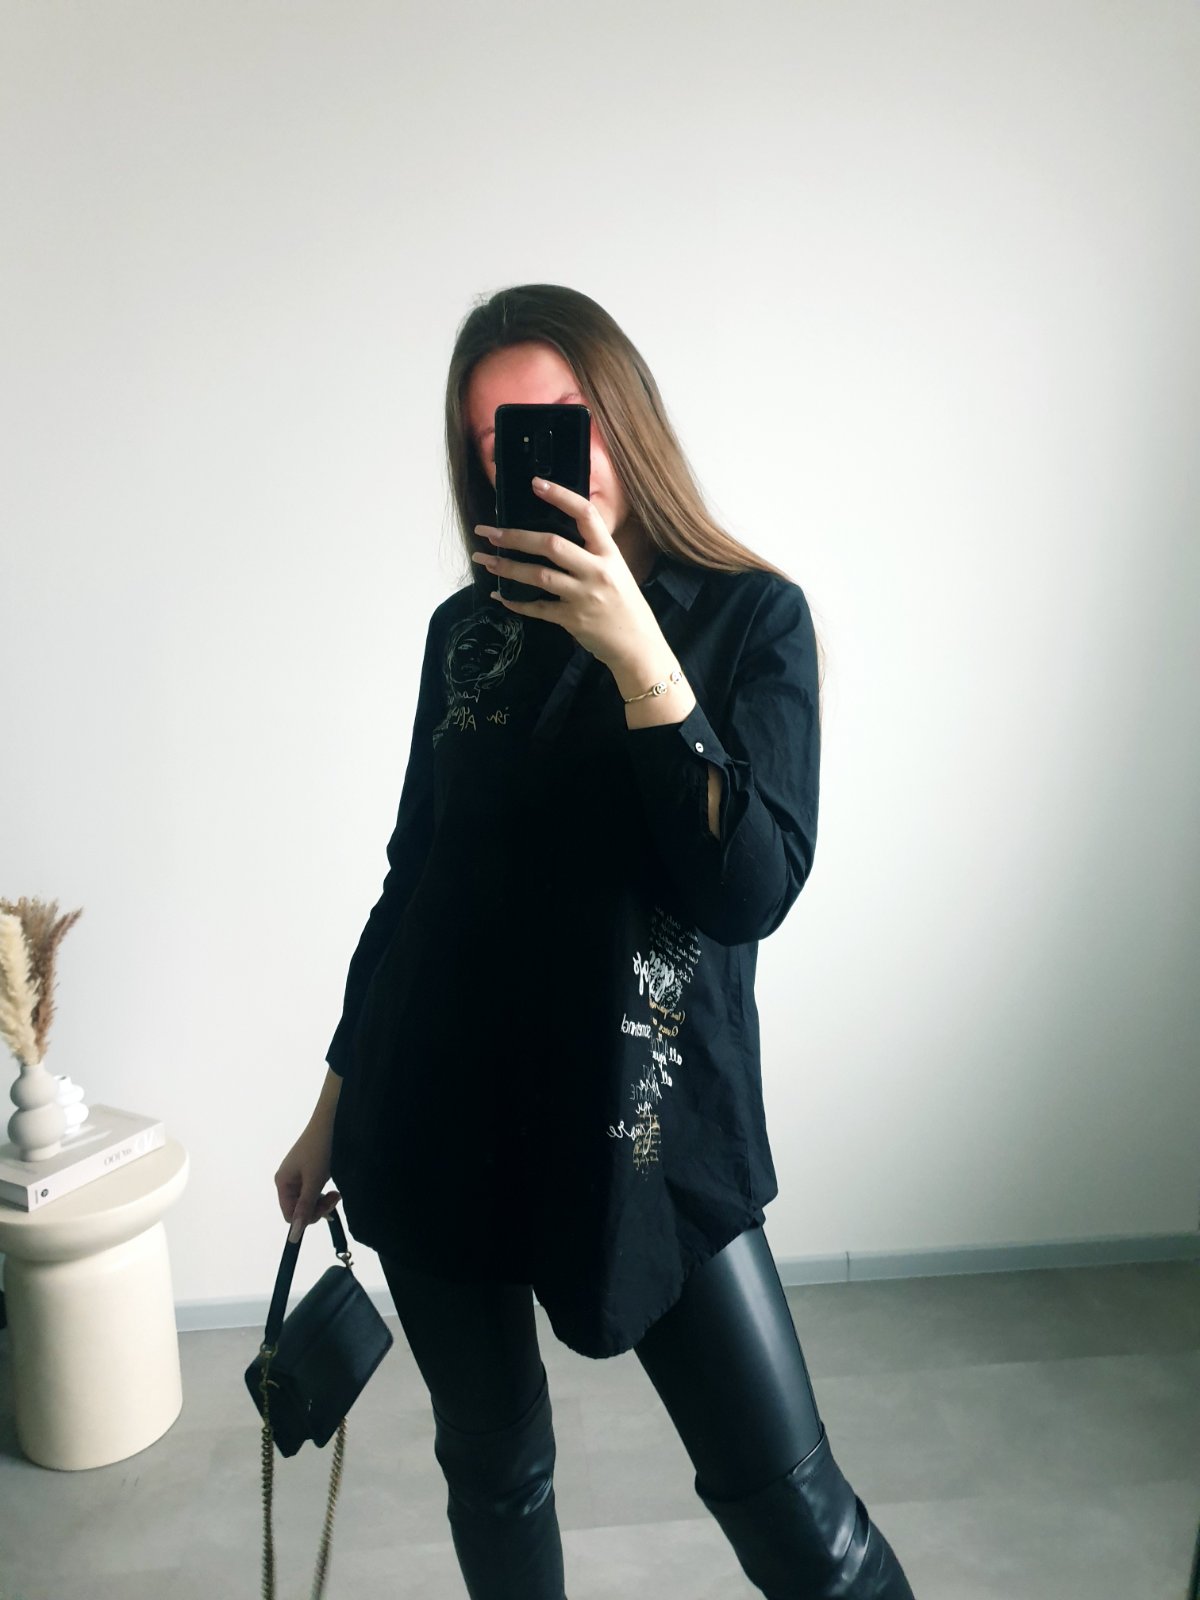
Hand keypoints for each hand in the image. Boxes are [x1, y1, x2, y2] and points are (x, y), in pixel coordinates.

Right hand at [274, 1119, 341, 1242]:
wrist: (331, 1120)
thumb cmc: (320, 1149)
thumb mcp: (314, 1180)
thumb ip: (305, 1207)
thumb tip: (294, 1235)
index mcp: (282, 1183)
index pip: (290, 1215)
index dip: (307, 1217)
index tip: (326, 1209)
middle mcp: (287, 1181)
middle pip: (299, 1209)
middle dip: (317, 1208)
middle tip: (335, 1198)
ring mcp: (298, 1176)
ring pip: (308, 1201)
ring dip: (322, 1201)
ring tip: (337, 1192)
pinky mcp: (309, 1171)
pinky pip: (313, 1191)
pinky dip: (323, 1192)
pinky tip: (333, 1187)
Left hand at [471, 477, 664, 673]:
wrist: (638, 647)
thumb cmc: (626, 606)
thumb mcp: (617, 571)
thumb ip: (591, 554)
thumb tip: (556, 537)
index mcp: (609, 553)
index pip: (586, 515)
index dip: (560, 496)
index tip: (536, 483)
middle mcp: (597, 571)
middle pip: (552, 545)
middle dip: (515, 537)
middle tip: (490, 532)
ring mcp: (584, 596)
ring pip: (539, 575)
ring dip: (508, 567)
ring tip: (486, 561)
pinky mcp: (572, 619)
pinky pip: (538, 608)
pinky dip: (516, 602)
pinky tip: (500, 596)